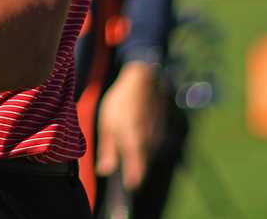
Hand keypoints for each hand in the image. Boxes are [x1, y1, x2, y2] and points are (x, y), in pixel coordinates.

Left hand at [96, 61, 165, 189]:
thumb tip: (104, 171)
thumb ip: (107, 149)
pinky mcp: (162, 130)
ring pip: (147, 152)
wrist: (143, 80)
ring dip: (139, 151)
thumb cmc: (120, 101)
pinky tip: (136, 128)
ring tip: (126, 133)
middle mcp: (149, 141)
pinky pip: (152, 143)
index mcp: (133, 140)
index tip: (130, 186)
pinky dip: (144, 141)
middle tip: (122, 158)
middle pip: (143, 161)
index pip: (137, 169)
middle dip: (135, 165)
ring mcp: (158, 135)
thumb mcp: (107, 124)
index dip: (133, 179)